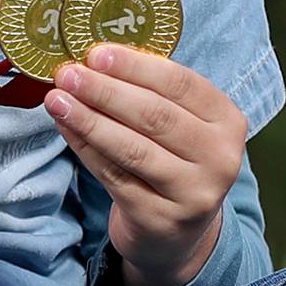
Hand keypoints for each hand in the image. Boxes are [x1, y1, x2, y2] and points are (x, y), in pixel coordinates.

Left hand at [45, 45, 246, 285]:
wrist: (177, 233)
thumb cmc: (174, 161)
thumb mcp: (182, 125)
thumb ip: (152, 93)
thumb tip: (94, 60)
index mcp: (228, 121)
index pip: (181, 84)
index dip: (136, 66)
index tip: (95, 52)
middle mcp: (220, 158)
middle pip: (155, 116)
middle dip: (106, 91)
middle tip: (68, 73)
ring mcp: (193, 193)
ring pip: (132, 149)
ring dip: (89, 119)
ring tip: (57, 99)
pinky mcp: (159, 218)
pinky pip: (114, 176)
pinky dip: (85, 148)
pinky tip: (65, 127)